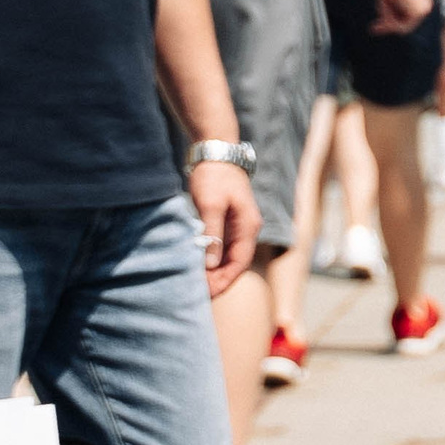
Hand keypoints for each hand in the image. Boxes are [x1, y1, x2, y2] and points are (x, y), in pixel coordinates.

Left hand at [189, 159, 261, 297]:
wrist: (215, 149)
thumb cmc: (214, 175)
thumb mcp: (211, 204)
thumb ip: (213, 234)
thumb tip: (211, 264)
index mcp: (248, 226)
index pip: (239, 263)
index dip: (224, 282)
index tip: (207, 294)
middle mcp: (247, 229)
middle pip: (235, 263)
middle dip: (219, 281)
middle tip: (197, 294)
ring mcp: (238, 225)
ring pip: (228, 257)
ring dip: (214, 272)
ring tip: (196, 284)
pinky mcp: (227, 221)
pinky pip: (221, 247)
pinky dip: (211, 259)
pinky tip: (197, 265)